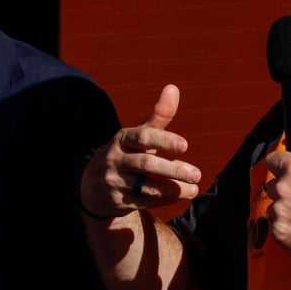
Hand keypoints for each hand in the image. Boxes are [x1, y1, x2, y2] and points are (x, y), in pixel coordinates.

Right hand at [79, 84, 201, 217]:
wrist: (94, 185)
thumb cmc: (126, 154)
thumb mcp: (137, 135)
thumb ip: (157, 116)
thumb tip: (173, 88)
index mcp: (123, 139)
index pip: (143, 137)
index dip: (164, 140)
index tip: (185, 145)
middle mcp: (116, 159)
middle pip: (146, 164)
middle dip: (173, 169)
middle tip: (196, 173)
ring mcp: (115, 181)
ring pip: (146, 187)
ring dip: (173, 188)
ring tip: (194, 188)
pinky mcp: (117, 201)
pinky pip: (143, 202)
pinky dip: (163, 200)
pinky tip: (180, 196)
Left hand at [263, 150, 290, 257]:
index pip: (273, 159)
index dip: (277, 163)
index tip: (277, 167)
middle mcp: (283, 189)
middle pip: (272, 185)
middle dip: (284, 190)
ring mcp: (279, 211)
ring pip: (274, 207)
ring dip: (285, 211)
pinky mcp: (278, 231)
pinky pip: (277, 225)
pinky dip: (287, 227)